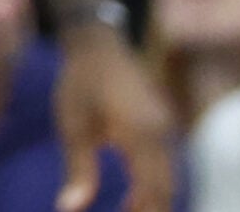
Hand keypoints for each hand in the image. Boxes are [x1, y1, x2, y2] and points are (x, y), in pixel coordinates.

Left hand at [54, 22, 173, 211]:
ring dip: (154, 199)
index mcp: (141, 132)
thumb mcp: (72, 126)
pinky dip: (155, 183)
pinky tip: (134, 198)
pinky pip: (166, 162)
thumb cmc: (80, 83)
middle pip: (167, 186)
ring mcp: (166, 127)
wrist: (98, 45)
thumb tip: (69, 208)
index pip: (152, 187)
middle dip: (153, 209)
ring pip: (170, 176)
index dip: (143, 211)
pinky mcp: (163, 125)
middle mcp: (161, 132)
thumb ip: (78, 168)